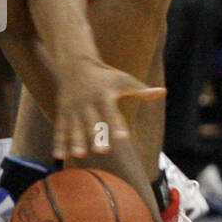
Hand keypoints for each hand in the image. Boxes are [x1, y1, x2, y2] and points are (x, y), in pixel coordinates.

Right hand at [51, 58, 165, 160]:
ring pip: (74, 126)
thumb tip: (162, 92)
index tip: (122, 137)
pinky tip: (59, 156)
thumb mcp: (123, 80)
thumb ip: (141, 90)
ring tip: (79, 154)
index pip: (111, 111)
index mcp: (103, 95)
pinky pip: (60, 128)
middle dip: (96, 135)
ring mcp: (73, 108)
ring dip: (76, 140)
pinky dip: (58, 142)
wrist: (75, 64)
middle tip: (102, 150)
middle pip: (92, 121)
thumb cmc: (105, 76)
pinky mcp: (63, 112)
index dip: (117, 124)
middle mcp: (87, 102)